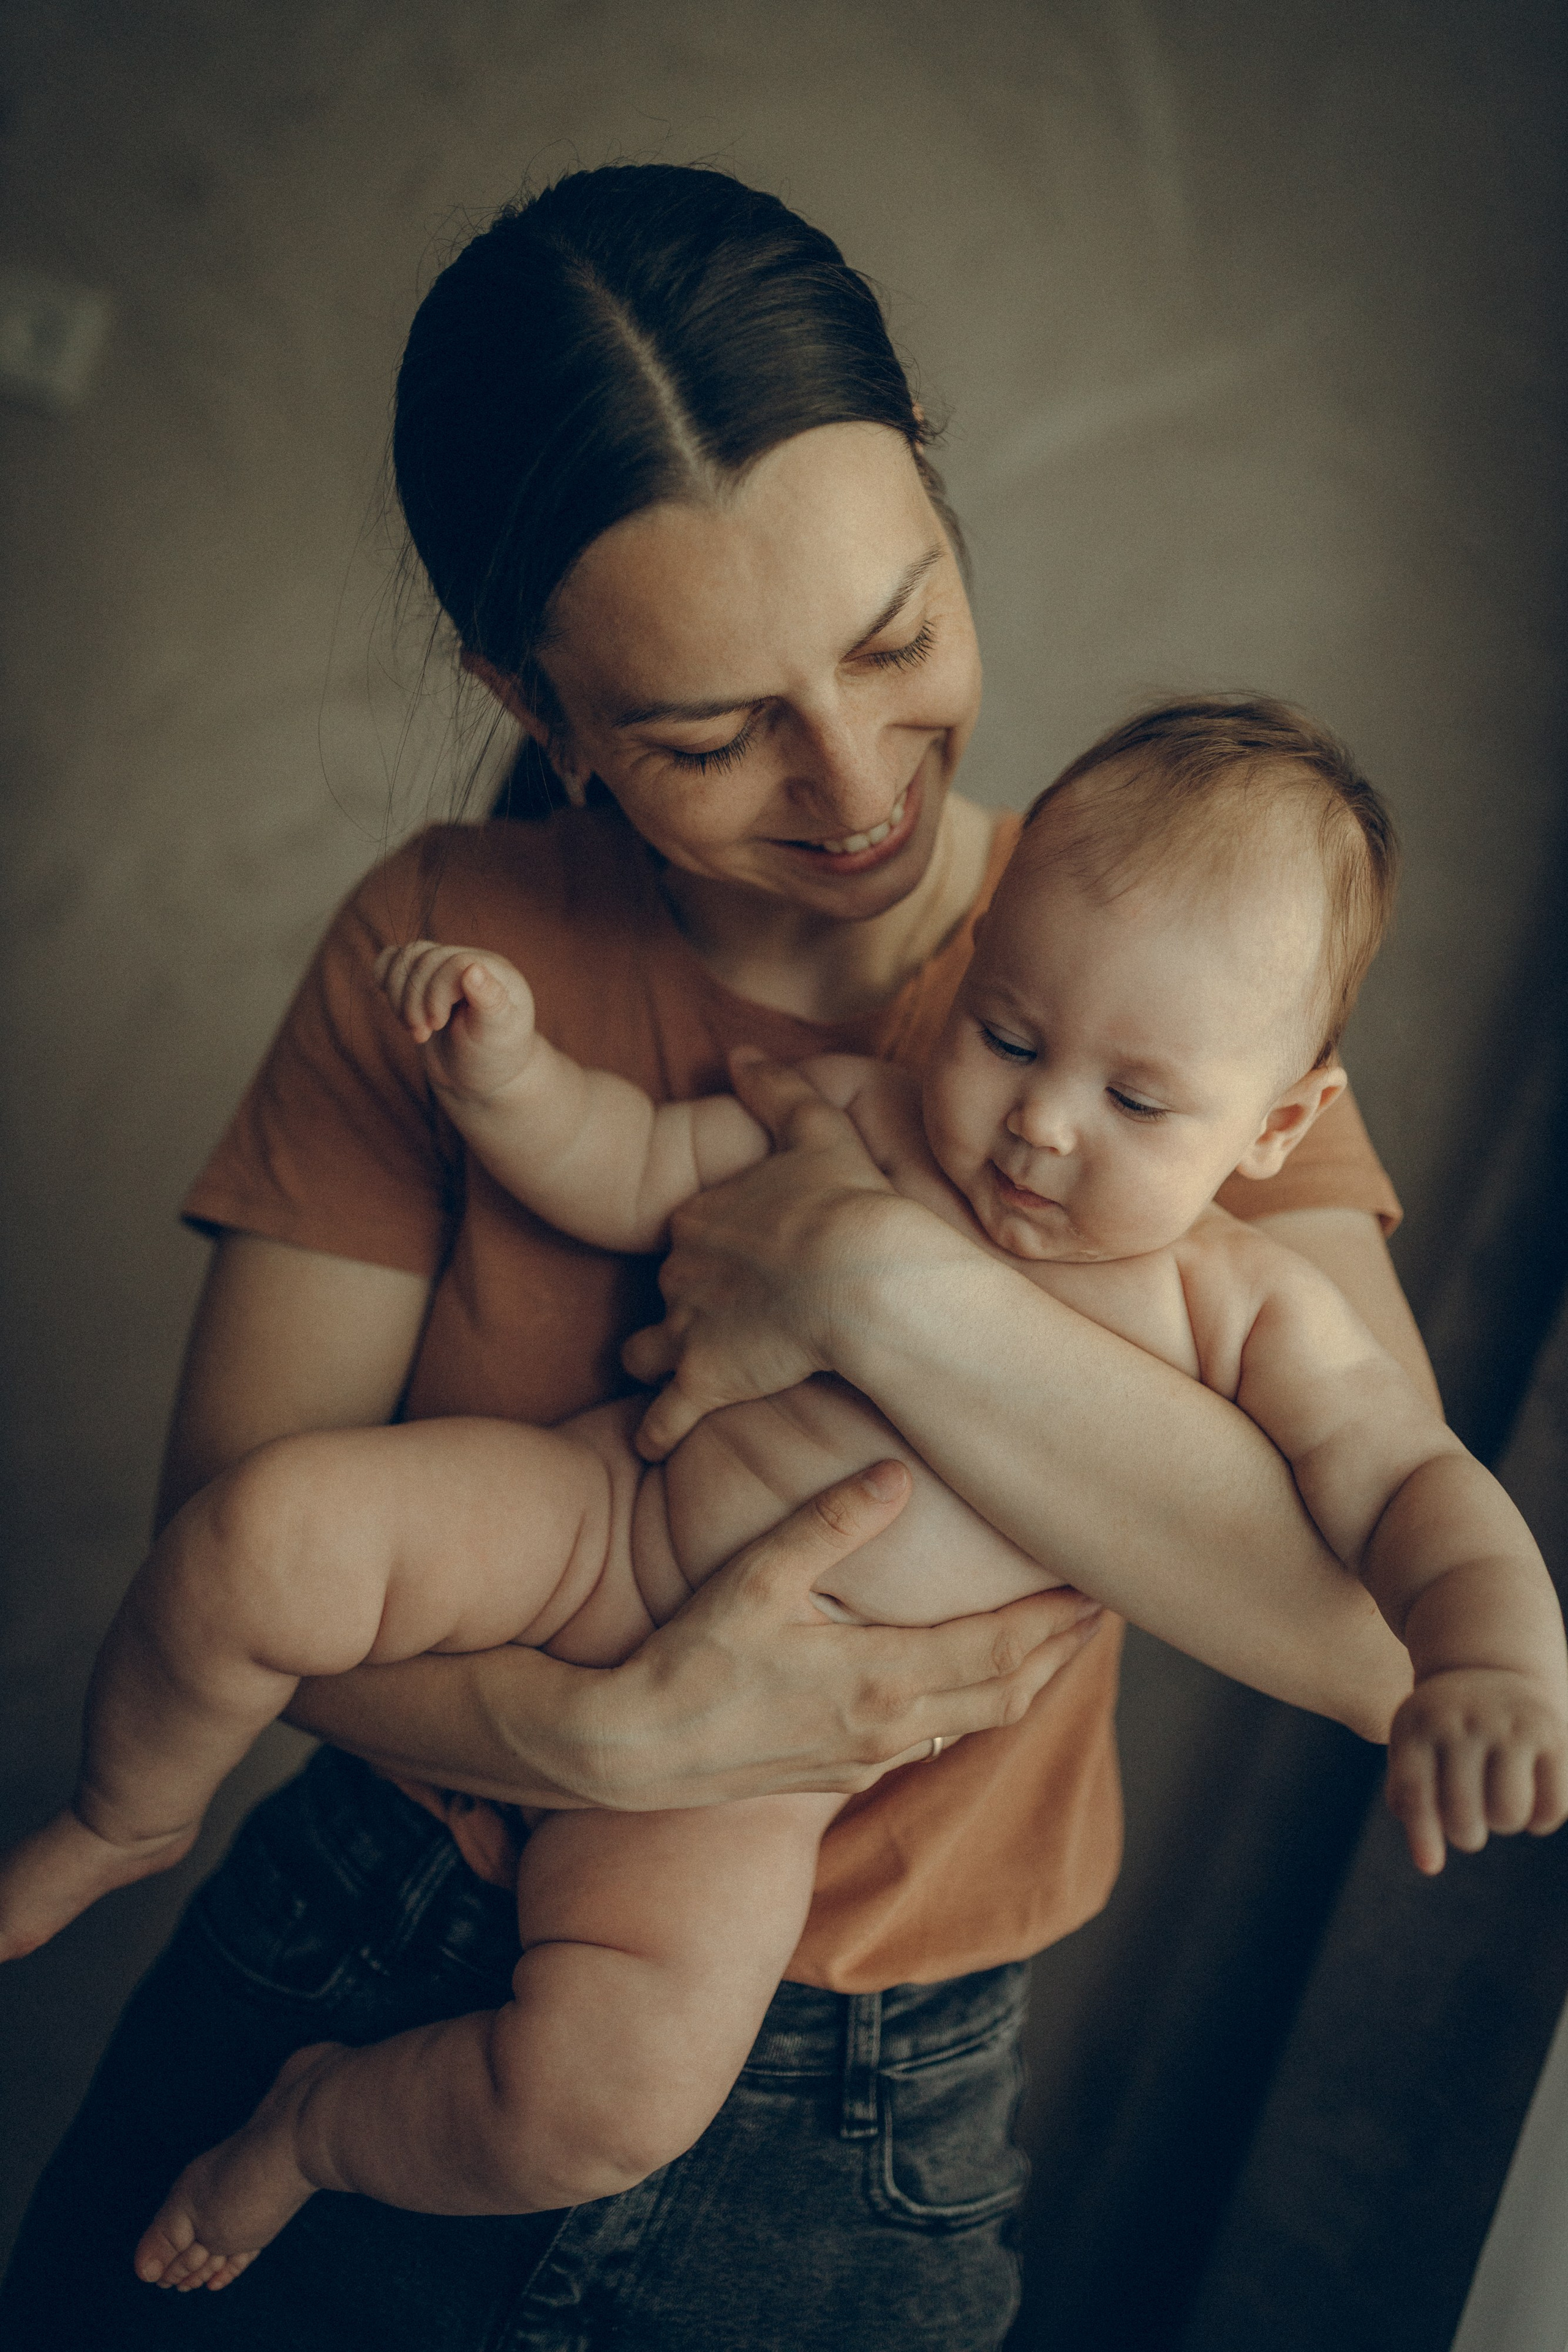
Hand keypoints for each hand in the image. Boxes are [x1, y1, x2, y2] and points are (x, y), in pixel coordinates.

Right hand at [374, 941, 538, 1102]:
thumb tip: (473, 967)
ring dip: (399, 995)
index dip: (436, 992)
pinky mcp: (423, 980)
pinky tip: (395, 1005)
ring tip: (413, 1028)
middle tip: (421, 1035)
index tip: (437, 1025)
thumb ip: (490, 999)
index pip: (454, 962)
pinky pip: (396, 960)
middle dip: (415, 1000)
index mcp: (496, 971)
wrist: (477, 1077)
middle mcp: (470, 963)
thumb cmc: (492, 1058)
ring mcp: (445, 970)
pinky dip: (387, 977)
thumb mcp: (496, 1033)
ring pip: (409, 957)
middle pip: (427, 960)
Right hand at [565, 1460, 1106, 1804]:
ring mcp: (867, 1762)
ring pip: (976, 1723)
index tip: (1101, 1586)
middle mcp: (889, 1729)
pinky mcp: (841, 1777)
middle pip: (1008, 1693)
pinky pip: (932, 1741)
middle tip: (1101, 1607)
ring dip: (1023, 1682)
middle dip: (1061, 1650)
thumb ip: (830, 1522)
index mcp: (882, 1678)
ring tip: (1055, 1640)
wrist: (630, 1753)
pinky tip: (970, 1683)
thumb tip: (897, 1472)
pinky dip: (972, 1708)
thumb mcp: (756, 1577)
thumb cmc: (688, 1659)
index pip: (1003, 1649)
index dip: (1059, 1619)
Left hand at [623, 1050, 907, 1459]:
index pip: (691, 1232)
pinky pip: (664, 1416)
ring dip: (654, 1360)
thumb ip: (776, 1089)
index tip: (729, 1261)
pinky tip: (652, 1443)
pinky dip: (657, 1430)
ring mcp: (687, 1325)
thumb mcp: (817, 1127)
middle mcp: (681, 1268)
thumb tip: (740, 1048)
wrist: (858, 1271)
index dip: (710, 1247)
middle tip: (704, 1322)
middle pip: (669, 1287)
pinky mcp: (702, 1378)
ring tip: (661, 1375)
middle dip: (681, 1303)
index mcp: (702, 1213)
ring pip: (649, 1347)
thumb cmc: (846, 1200)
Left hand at [1384, 1667, 1567, 1874]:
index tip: (1430, 1867)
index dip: (1422, 1834)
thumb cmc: (1444, 1725)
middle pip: (1463, 1815)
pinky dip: (1541, 1820)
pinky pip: (1552, 1807)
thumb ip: (1411, 1799)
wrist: (1492, 1664)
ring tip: (1497, 1801)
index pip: (1415, 1790)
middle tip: (1469, 1819)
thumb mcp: (1415, 1744)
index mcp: (1418, 1724)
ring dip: (1504, 1824)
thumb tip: (1429, 1865)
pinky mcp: (1553, 1733)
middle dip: (1466, 1833)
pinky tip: (1532, 1800)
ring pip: (1508, 1815)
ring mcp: (1510, 1724)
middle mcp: (1463, 1719)